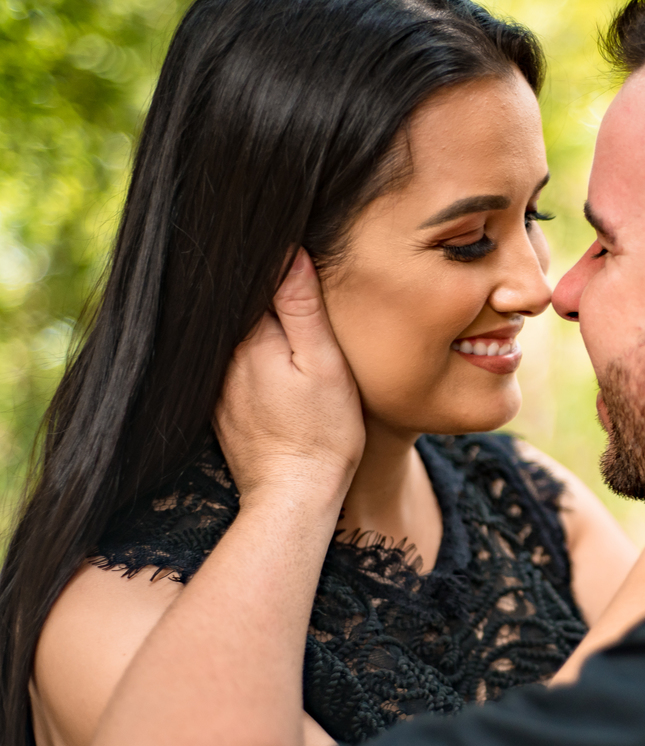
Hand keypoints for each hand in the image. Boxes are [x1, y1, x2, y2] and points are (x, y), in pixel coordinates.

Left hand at [213, 249, 363, 505]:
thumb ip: (303, 309)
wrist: (293, 498)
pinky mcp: (221, 409)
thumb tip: (290, 253)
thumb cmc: (322, 433)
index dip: (277, 264)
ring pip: (235, 337)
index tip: (298, 247)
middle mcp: (223, 357)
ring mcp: (218, 386)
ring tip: (284, 313)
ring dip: (255, 322)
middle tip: (294, 275)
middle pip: (242, 308)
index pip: (256, 282)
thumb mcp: (325, 364)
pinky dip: (248, 354)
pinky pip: (231, 365)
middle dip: (264, 291)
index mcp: (250, 338)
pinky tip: (270, 359)